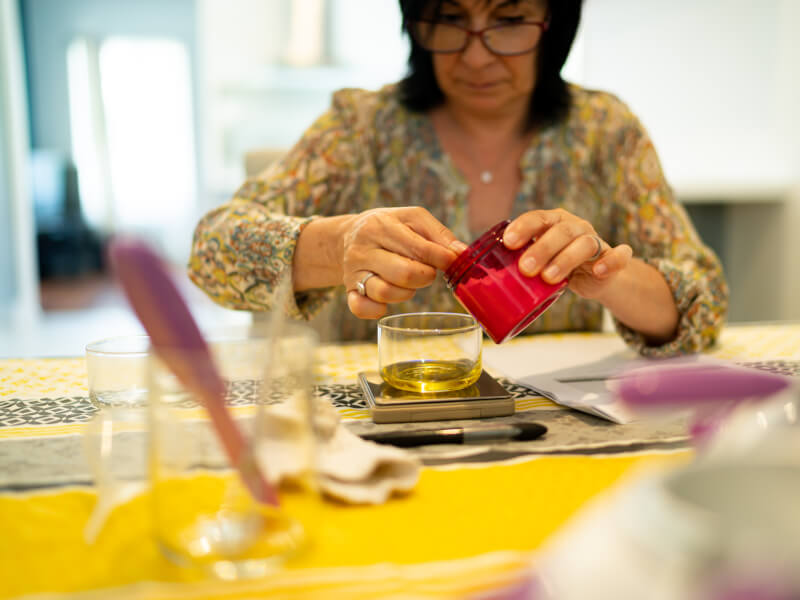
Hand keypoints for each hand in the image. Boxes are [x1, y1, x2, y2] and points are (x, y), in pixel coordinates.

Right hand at [340, 207, 467, 318]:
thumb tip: (462, 254)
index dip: (442, 259)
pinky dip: (377, 310)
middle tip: (428, 272)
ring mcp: (354, 272)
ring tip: (408, 282)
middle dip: (425, 277)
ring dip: (406, 292)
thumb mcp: (413, 218)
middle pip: (404, 274)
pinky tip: (386, 303)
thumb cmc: (389, 226)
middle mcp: (363, 250)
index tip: (452, 262)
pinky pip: (361, 308)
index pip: (419, 249)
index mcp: (381, 226)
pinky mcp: (349, 291)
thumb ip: (439, 234)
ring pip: (385, 293)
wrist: (348, 235)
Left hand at [503, 209, 632, 300]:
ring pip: (584, 243)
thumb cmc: (555, 265)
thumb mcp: (535, 261)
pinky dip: (612, 261)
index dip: (524, 227)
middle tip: (526, 268)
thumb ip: (512, 259)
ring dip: (566, 259)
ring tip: (549, 278)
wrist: (593, 277)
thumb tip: (471, 260)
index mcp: (553, 222)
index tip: (509, 242)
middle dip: (541, 248)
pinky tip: (600, 270)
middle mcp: (574, 227)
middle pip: (560, 231)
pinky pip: (618, 256)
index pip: (538, 218)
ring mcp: (596, 241)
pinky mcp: (613, 258)